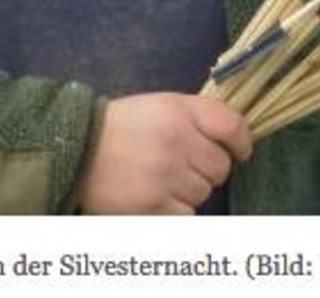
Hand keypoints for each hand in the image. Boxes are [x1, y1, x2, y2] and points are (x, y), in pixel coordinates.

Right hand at [77, 92, 251, 213]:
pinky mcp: (153, 205)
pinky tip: (155, 196)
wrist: (77, 148)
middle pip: (221, 167)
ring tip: (162, 179)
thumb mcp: (162, 105)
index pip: (233, 127)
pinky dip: (175, 209)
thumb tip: (237, 138)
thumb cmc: (123, 125)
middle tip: (183, 165)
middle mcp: (177, 141)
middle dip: (208, 168)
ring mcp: (165, 175)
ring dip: (189, 190)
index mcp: (180, 111)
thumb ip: (198, 116)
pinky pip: (186, 214)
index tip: (240, 151)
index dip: (242, 142)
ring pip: (204, 193)